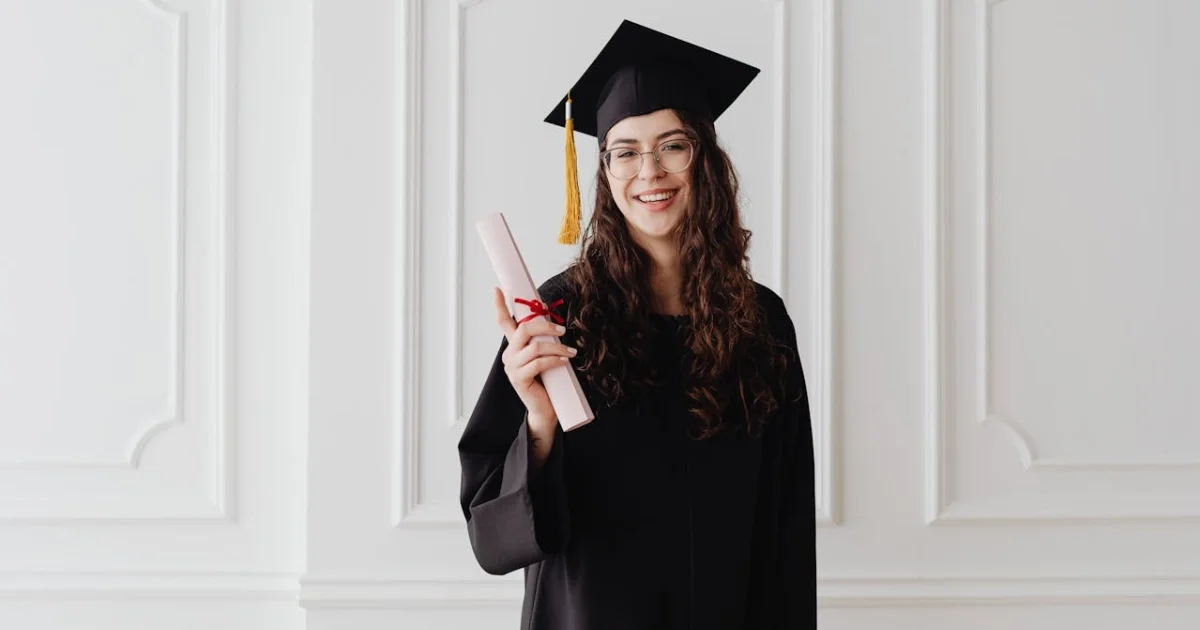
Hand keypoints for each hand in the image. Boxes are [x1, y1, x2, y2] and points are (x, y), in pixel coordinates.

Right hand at [493, 287, 575, 448]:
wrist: (546, 410)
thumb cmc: (548, 382)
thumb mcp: (545, 356)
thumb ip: (544, 342)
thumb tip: (555, 325)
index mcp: (513, 347)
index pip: (503, 323)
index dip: (499, 305)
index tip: (497, 289)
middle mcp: (509, 355)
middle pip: (523, 330)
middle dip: (545, 326)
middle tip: (562, 330)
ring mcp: (512, 368)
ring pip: (535, 347)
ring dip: (556, 347)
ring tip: (571, 351)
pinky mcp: (519, 379)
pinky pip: (538, 363)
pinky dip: (554, 360)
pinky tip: (565, 360)